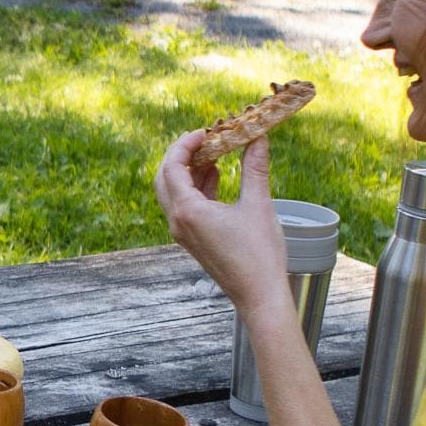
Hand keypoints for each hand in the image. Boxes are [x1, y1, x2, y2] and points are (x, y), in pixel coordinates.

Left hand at [154, 129, 289, 327]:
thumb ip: (255, 168)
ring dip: (190, 171)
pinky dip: (196, 189)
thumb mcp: (258, 205)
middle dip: (182, 156)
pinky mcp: (192, 240)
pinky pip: (185, 207)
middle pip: (165, 178)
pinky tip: (216, 177)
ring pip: (174, 193)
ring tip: (215, 154)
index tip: (205, 131)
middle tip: (205, 140)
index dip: (185, 144)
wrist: (258, 295)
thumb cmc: (260, 253)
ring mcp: (183, 233)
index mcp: (187, 211)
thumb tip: (258, 137)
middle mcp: (178, 222)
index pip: (172, 166)